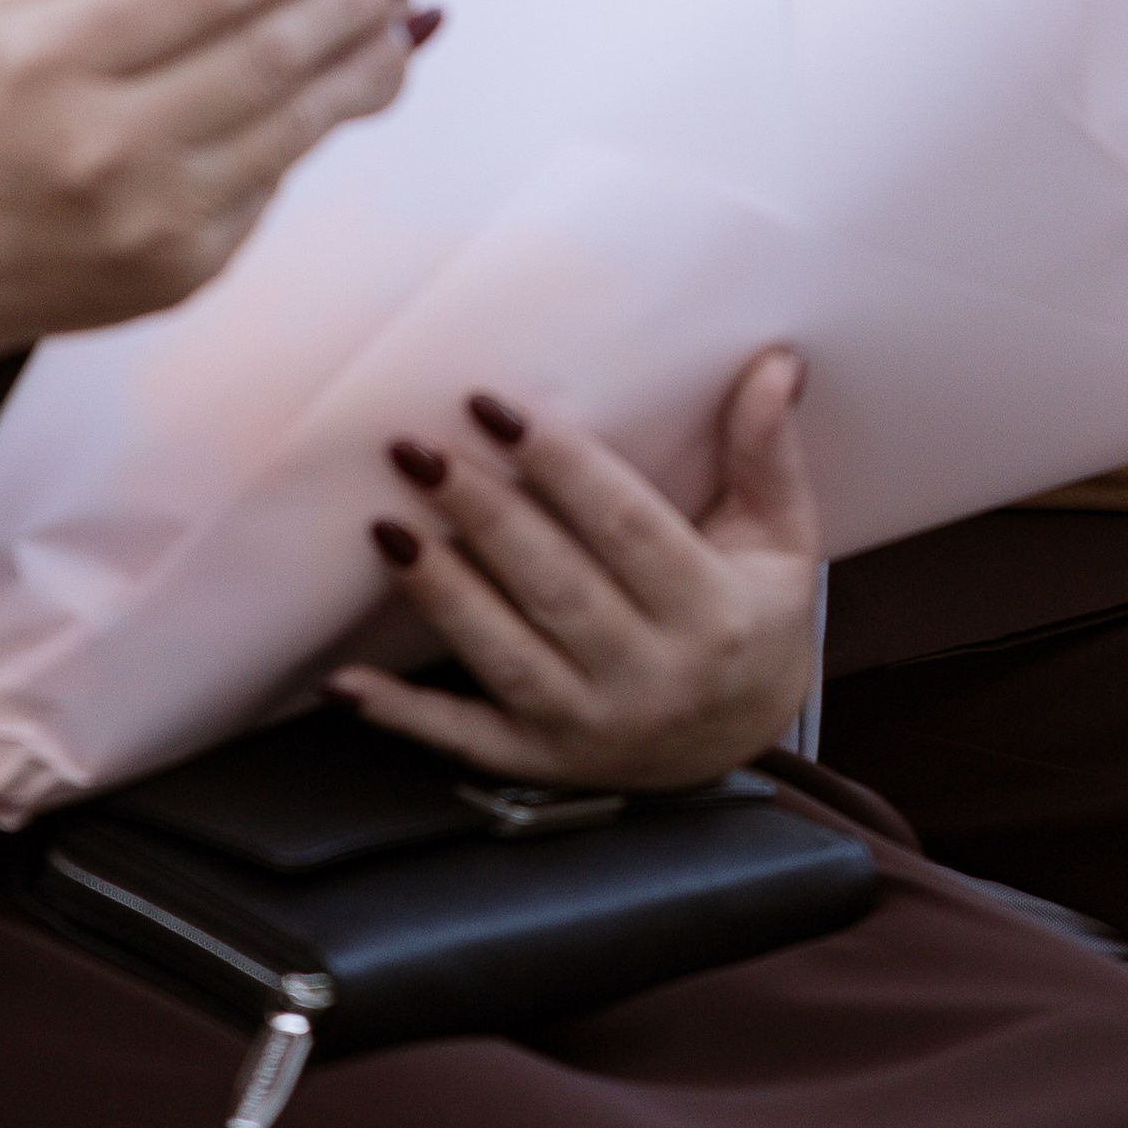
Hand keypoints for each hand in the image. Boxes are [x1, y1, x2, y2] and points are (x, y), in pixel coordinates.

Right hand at [0, 0, 422, 450]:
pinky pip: (276, 182)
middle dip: (351, 1)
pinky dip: (315, 129)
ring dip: (369, 64)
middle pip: (268, 55)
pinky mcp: (188, 269)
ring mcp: (154, 218)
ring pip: (299, 126)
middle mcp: (105, 145)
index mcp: (48, 60)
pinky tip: (346, 85)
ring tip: (404, 16)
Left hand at [334, 354, 822, 792]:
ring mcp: (590, 729)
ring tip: (387, 524)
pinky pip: (464, 742)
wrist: (744, 741)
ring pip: (503, 655)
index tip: (499, 407)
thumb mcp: (783, 536)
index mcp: (713, 614)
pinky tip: (344, 684)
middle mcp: (651, 678)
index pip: (626, 527)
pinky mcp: (542, 765)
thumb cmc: (758, 615)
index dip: (561, 466)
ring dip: (440, 592)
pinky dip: (402, 718)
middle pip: (554, 586)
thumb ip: (768, 450)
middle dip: (483, 513)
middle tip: (417, 449)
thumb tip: (775, 362)